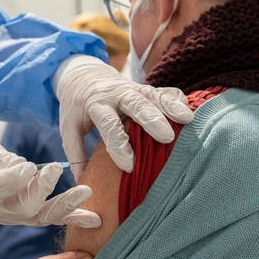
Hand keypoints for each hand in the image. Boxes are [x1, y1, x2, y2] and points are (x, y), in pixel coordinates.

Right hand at [0, 143, 100, 227]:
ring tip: (85, 192)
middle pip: (24, 205)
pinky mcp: (31, 217)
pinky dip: (75, 218)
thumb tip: (25, 166)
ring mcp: (18, 217)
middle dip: (42, 188)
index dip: (14, 178)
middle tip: (54, 168)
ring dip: (66, 204)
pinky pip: (54, 219)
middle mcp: (2, 209)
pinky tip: (95, 219)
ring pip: (43, 215)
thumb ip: (0, 159)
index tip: (28, 167)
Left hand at [53, 55, 193, 174]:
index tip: (129, 166)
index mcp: (95, 104)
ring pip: (153, 95)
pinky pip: (163, 91)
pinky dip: (176, 100)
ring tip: (188, 119)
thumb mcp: (69, 126)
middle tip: (166, 137)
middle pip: (134, 104)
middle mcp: (116, 94)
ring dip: (170, 106)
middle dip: (150, 119)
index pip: (108, 123)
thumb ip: (75, 152)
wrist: (83, 77)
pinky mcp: (146, 89)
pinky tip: (189, 111)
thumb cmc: (77, 107)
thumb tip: (83, 182)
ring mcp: (133, 89)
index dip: (118, 144)